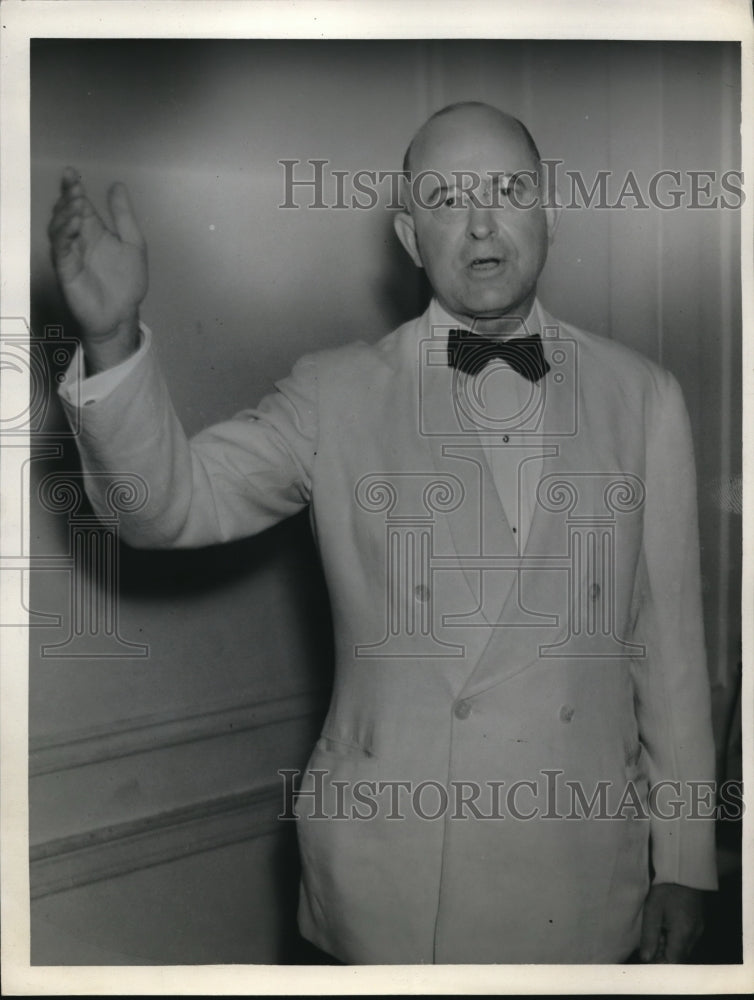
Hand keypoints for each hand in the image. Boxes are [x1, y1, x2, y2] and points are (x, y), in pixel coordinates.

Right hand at [48, 167, 147, 366]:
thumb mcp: (133, 243)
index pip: (79, 204)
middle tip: (74, 187)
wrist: (122, 314)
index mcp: (93, 230)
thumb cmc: (127, 281)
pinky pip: (61, 250)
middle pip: (65, 212)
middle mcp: (78, 239)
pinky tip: (74, 225)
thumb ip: (124, 216)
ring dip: (65, 214)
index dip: (73, 188)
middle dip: (67, 198)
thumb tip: (118, 185)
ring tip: (76, 203)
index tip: (72, 172)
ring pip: (59, 228)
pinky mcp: (66, 270)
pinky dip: (65, 235)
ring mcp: (70, 254)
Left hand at [639, 883, 704, 961]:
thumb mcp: (652, 910)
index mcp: (683, 933)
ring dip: (669, 946)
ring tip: (658, 927)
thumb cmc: (666, 888)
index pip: (673, 962)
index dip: (659, 962)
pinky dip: (676, 938)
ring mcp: (698, 929)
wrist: (683, 870)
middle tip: (651, 937)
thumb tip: (645, 957)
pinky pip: (687, 939)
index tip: (648, 952)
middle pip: (679, 957)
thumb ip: (649, 935)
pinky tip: (666, 923)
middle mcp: (694, 935)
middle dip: (663, 953)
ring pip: (683, 949)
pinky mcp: (698, 923)